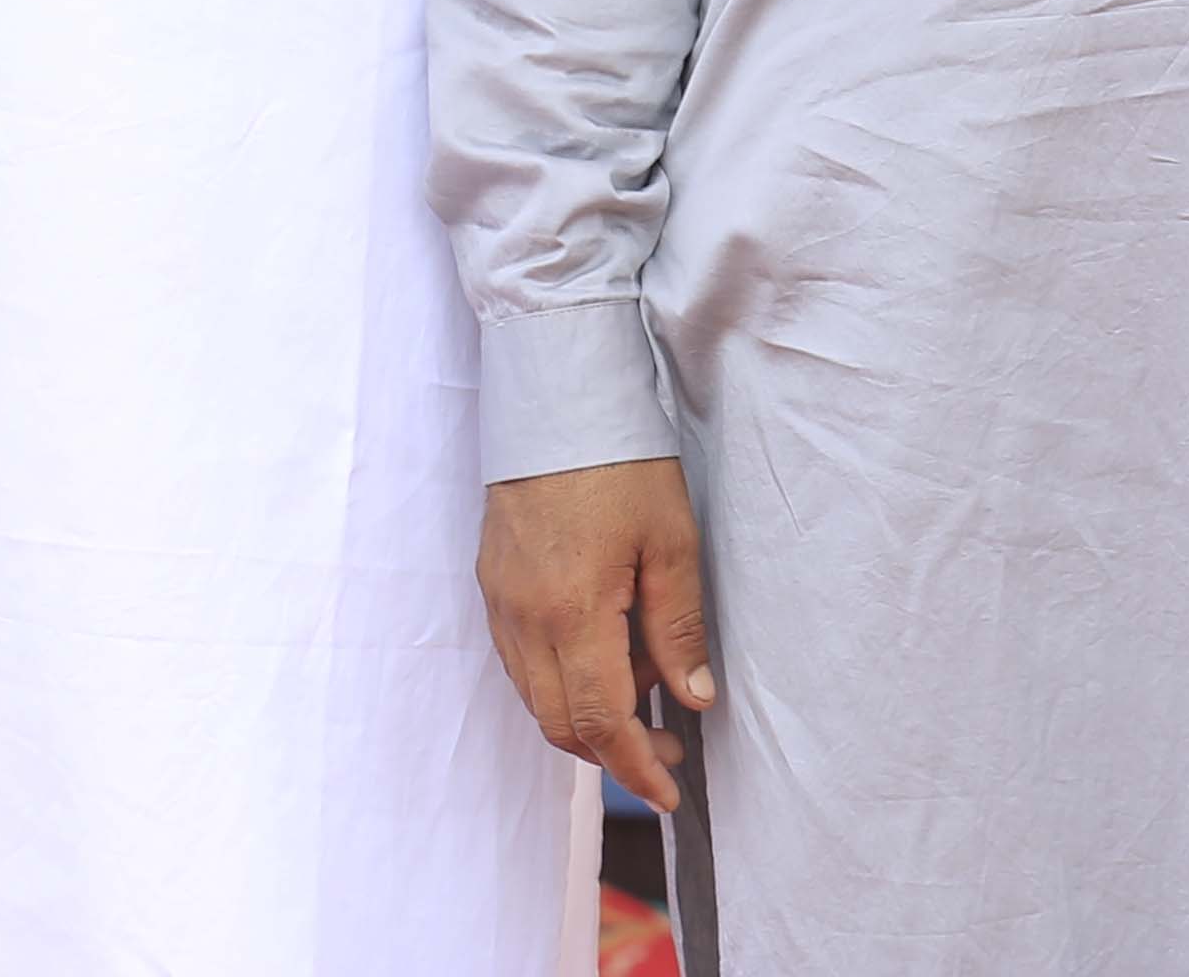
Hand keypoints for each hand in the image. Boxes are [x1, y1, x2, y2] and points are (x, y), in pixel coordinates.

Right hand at [477, 456, 714, 813]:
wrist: (555, 395)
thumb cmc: (623, 460)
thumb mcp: (672, 540)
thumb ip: (678, 626)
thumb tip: (695, 699)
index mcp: (570, 613)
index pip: (598, 720)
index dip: (634, 766)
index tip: (668, 793)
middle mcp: (522, 619)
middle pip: (558, 722)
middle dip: (613, 750)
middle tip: (670, 750)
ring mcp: (500, 603)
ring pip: (535, 696)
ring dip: (587, 715)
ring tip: (650, 692)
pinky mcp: (493, 584)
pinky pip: (522, 661)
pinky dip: (562, 678)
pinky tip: (607, 656)